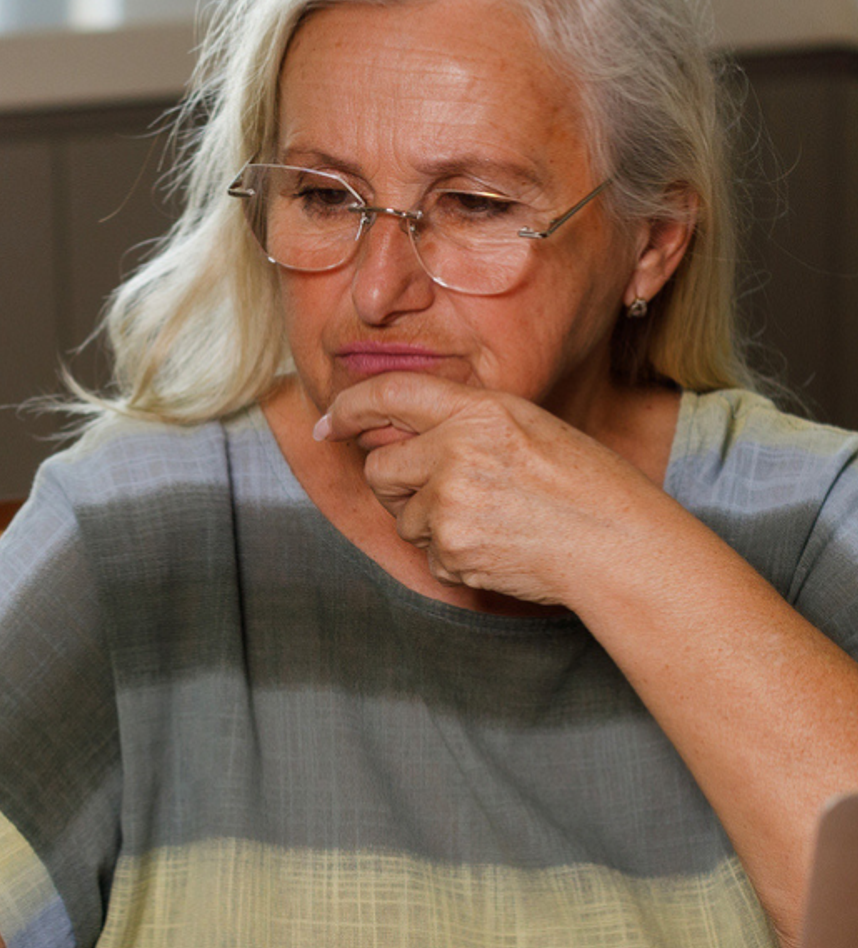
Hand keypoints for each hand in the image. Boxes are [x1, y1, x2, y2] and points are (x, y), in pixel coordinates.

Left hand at [314, 372, 659, 604]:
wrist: (617, 545)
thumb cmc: (580, 483)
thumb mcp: (524, 426)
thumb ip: (460, 421)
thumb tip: (389, 431)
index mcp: (480, 411)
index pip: (391, 394)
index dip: (350, 408)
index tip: (331, 423)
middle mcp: (456, 452)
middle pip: (380, 468)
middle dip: (397, 482)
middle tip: (444, 489)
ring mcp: (450, 505)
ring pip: (401, 516)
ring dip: (431, 522)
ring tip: (491, 518)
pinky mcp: (451, 551)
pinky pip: (427, 553)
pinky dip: (453, 554)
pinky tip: (497, 544)